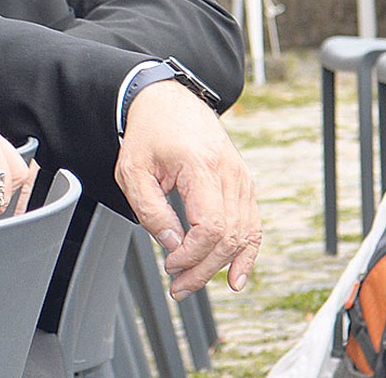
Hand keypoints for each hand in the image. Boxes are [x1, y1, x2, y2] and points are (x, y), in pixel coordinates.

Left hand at [117, 80, 262, 297]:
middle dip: (203, 269)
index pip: (211, 226)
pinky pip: (252, 222)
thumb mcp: (133, 171)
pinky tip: (238, 275)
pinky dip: (248, 252)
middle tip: (178, 285)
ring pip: (244, 233)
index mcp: (202, 166)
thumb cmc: (150, 132)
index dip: (192, 254)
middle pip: (229, 236)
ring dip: (221, 266)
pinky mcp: (242, 182)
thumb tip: (173, 243)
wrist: (168, 100)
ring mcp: (240, 176)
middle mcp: (229, 172)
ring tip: (195, 282)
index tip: (170, 263)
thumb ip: (151, 211)